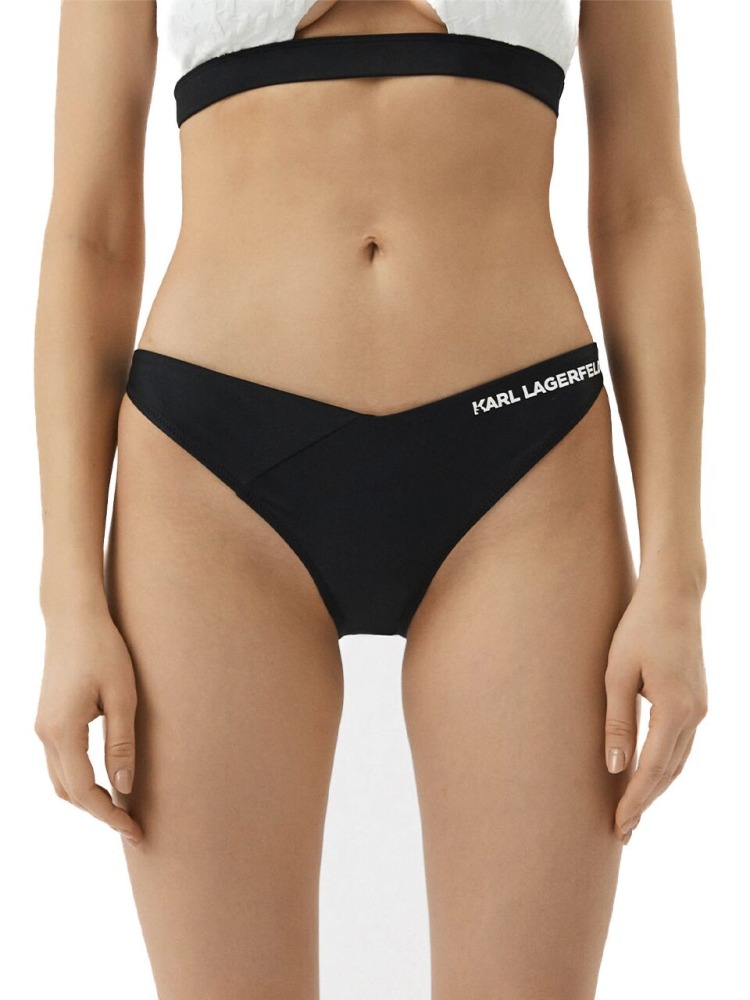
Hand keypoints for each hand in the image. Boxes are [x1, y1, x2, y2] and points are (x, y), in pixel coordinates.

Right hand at [34, 606, 142, 844]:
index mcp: (62, 732)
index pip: (85, 792)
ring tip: (122, 806)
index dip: (109, 816)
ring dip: (88, 797)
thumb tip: (124, 787)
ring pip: (61, 780)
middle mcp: (45, 735)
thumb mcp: (123, 696)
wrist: (74, 617)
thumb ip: (121, 744)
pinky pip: (60, 762)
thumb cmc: (104, 650)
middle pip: (69, 792)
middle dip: (99, 812)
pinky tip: (105, 778)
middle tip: (133, 825)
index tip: (135, 830)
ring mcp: (43, 727)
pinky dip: (80, 779)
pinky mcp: (48, 718)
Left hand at [603, 582, 707, 843]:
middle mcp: (695, 714)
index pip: (652, 769)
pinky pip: (680, 745)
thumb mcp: (617, 673)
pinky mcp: (697, 701)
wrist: (673, 596)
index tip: (618, 825)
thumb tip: (615, 768)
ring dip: (655, 788)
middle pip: (669, 773)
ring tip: (631, 812)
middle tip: (621, 831)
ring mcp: (700, 708)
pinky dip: (664, 766)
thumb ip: (616, 721)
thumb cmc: (638, 627)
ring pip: (678, 762)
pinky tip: (646, 776)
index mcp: (676, 709)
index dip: (634, 801)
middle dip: (645, 803)